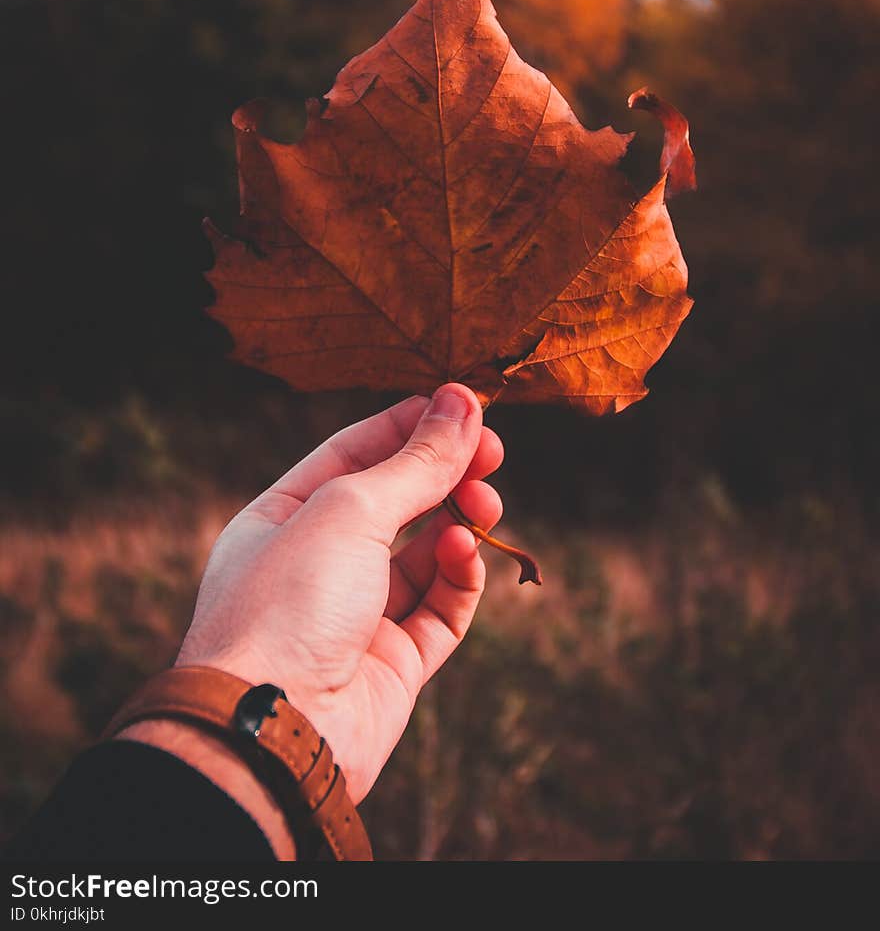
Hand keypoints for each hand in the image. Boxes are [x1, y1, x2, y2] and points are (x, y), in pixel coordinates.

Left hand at [174, 382, 502, 805]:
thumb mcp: (350, 511)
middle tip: (494, 448)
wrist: (272, 732)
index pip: (353, 454)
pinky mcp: (393, 665)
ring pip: (424, 555)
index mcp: (282, 519)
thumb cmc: (287, 605)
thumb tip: (463, 402)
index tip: (465, 403)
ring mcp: (355, 617)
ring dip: (459, 522)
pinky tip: (465, 551)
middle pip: (395, 502)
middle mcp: (317, 565)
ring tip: (484, 500)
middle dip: (444, 472)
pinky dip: (460, 577)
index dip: (409, 426)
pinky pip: (440, 609)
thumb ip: (415, 462)